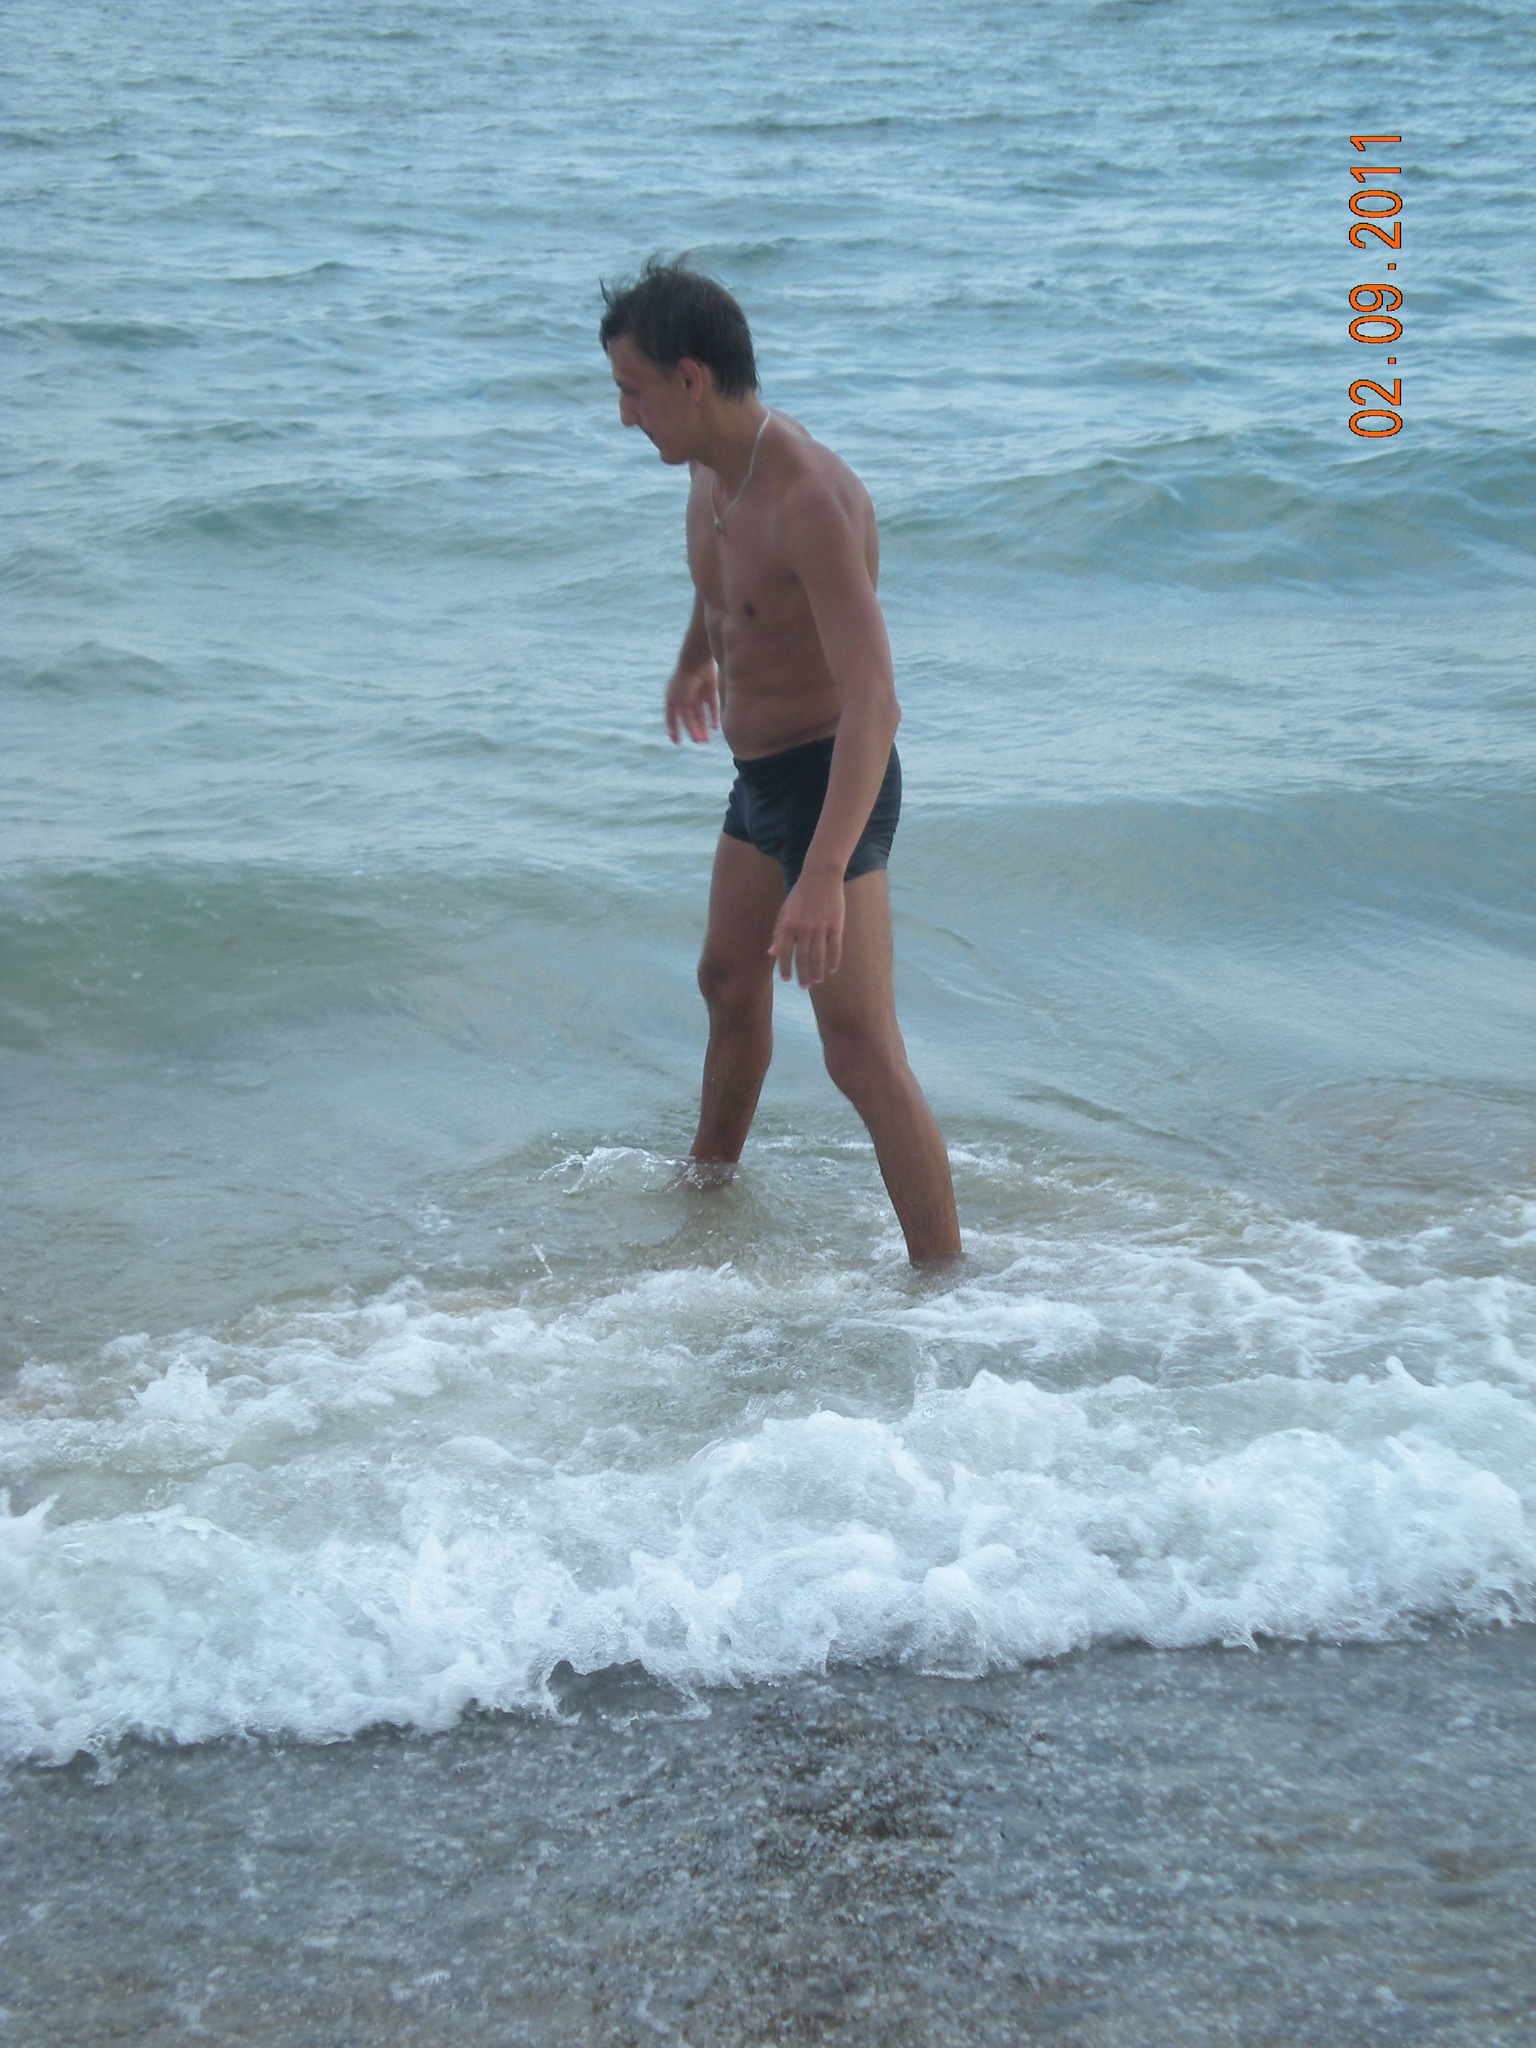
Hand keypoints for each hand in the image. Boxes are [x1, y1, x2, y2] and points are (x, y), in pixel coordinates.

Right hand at [664, 660, 718, 743]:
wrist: (696, 662)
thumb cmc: (682, 682)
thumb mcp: (674, 702)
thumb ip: (672, 718)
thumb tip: (671, 734)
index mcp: (675, 700)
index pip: (675, 718)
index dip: (675, 730)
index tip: (677, 743)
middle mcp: (686, 697)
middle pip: (690, 718)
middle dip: (694, 731)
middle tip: (700, 743)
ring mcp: (698, 693)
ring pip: (701, 714)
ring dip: (703, 727)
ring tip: (707, 740)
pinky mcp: (711, 690)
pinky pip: (713, 706)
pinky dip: (714, 717)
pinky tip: (715, 728)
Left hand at [768, 865, 844, 985]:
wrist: (821, 876)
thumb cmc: (800, 895)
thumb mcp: (784, 912)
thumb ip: (778, 934)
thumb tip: (772, 954)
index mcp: (788, 925)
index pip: (785, 954)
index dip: (785, 969)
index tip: (787, 979)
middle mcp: (803, 929)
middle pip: (803, 959)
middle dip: (803, 976)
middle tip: (804, 986)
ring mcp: (821, 927)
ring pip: (819, 957)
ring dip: (817, 972)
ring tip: (816, 981)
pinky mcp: (836, 925)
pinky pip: (834, 948)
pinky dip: (833, 961)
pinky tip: (831, 970)